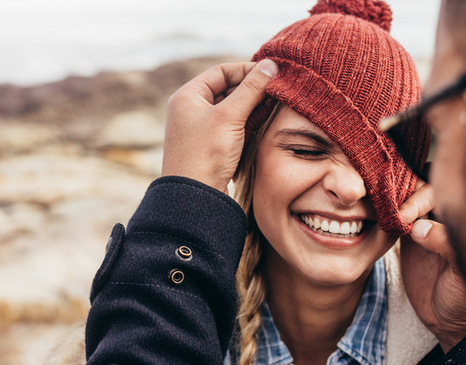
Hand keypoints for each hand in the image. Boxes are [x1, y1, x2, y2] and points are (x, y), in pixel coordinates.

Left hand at [162, 60, 278, 193]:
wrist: (195, 198)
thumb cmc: (206, 154)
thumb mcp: (230, 116)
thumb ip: (251, 89)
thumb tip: (271, 65)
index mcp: (187, 96)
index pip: (221, 72)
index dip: (247, 70)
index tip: (272, 74)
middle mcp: (191, 110)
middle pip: (227, 89)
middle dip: (252, 90)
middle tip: (277, 91)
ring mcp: (200, 129)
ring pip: (231, 109)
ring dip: (252, 107)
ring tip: (275, 107)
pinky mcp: (209, 147)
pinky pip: (231, 127)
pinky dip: (247, 124)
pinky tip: (264, 125)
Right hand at [398, 182, 465, 352]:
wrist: (449, 323)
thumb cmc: (465, 299)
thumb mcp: (462, 273)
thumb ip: (445, 245)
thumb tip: (418, 227)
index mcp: (463, 223)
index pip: (443, 194)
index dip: (424, 195)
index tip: (407, 213)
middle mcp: (445, 221)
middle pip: (424, 190)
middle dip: (406, 194)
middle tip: (393, 211)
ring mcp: (427, 228)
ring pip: (409, 202)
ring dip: (394, 201)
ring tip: (381, 208)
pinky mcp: (410, 240)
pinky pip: (398, 219)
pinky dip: (387, 214)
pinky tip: (378, 216)